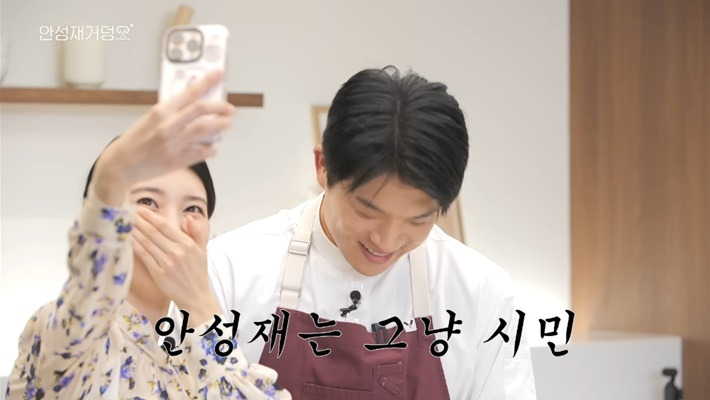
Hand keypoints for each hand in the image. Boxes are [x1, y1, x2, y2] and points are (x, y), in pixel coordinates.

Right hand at [92, 70, 234, 204]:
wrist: (123, 163)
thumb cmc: (136, 140)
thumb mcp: (150, 118)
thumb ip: (172, 110)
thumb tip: (194, 101)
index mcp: (160, 111)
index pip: (189, 92)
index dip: (207, 82)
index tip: (218, 74)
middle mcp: (167, 126)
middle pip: (201, 110)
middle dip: (219, 107)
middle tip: (229, 108)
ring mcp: (173, 143)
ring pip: (204, 130)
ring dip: (220, 125)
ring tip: (227, 123)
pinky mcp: (177, 160)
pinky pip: (201, 152)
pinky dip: (211, 148)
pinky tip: (213, 147)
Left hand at [131, 207, 220, 325]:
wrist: (196, 297)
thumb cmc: (198, 273)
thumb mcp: (203, 251)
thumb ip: (197, 232)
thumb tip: (189, 218)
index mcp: (188, 244)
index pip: (165, 226)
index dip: (150, 216)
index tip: (140, 209)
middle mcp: (177, 251)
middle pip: (153, 232)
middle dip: (138, 221)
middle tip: (127, 212)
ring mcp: (167, 263)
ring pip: (146, 243)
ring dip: (134, 231)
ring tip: (125, 223)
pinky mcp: (159, 274)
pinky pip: (144, 256)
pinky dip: (135, 246)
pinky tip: (127, 240)